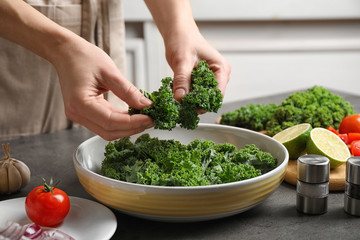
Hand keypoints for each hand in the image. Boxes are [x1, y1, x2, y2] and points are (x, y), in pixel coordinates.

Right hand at [0, 0, 153, 140]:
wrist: (65, 52)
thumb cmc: (83, 57)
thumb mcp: (110, 71)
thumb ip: (128, 91)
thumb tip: (146, 105)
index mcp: (81, 103)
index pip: (111, 122)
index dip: (133, 123)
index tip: (150, 118)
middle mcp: (77, 113)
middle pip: (109, 131)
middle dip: (132, 128)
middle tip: (151, 120)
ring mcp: (78, 115)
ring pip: (107, 131)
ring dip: (127, 128)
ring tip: (144, 118)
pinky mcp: (83, 114)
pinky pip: (103, 124)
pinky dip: (119, 123)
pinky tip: (132, 116)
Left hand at [165, 28, 230, 101]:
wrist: (178, 33)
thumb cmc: (183, 41)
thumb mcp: (182, 61)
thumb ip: (182, 80)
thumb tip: (180, 98)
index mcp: (221, 69)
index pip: (218, 94)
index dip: (205, 103)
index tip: (189, 107)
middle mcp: (220, 76)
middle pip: (211, 98)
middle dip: (196, 102)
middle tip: (180, 104)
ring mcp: (212, 79)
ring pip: (203, 97)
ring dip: (191, 100)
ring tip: (178, 98)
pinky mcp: (203, 81)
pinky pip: (197, 93)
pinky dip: (188, 95)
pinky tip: (179, 93)